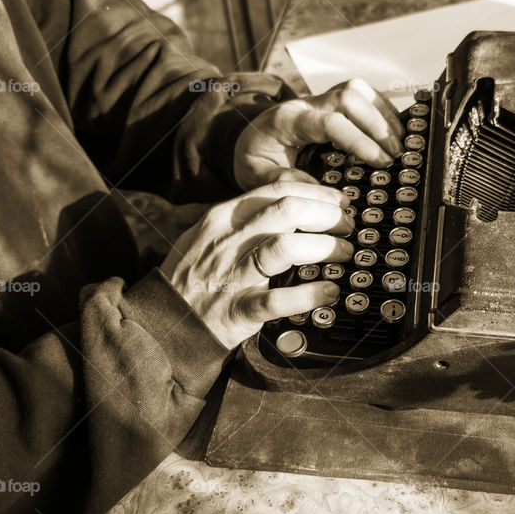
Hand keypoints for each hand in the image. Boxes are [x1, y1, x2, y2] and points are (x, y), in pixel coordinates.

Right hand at [160, 182, 354, 348]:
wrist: (166, 323)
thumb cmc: (196, 278)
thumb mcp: (211, 236)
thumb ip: (247, 218)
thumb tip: (296, 204)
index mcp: (223, 218)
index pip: (277, 190)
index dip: (316, 192)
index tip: (339, 201)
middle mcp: (228, 241)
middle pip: (288, 211)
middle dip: (327, 215)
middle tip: (347, 226)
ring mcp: (233, 275)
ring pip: (286, 247)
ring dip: (325, 247)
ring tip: (345, 254)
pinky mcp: (239, 310)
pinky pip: (279, 299)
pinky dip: (311, 295)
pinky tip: (330, 291)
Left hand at [234, 78, 404, 188]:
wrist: (248, 136)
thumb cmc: (254, 156)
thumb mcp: (254, 174)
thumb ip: (280, 181)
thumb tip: (316, 190)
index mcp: (289, 121)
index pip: (331, 121)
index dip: (360, 140)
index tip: (381, 162)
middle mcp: (307, 103)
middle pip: (350, 95)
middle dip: (378, 124)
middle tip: (396, 154)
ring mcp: (321, 98)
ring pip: (359, 89)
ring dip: (384, 114)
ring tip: (400, 143)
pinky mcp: (332, 101)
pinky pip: (362, 95)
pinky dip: (382, 110)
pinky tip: (393, 132)